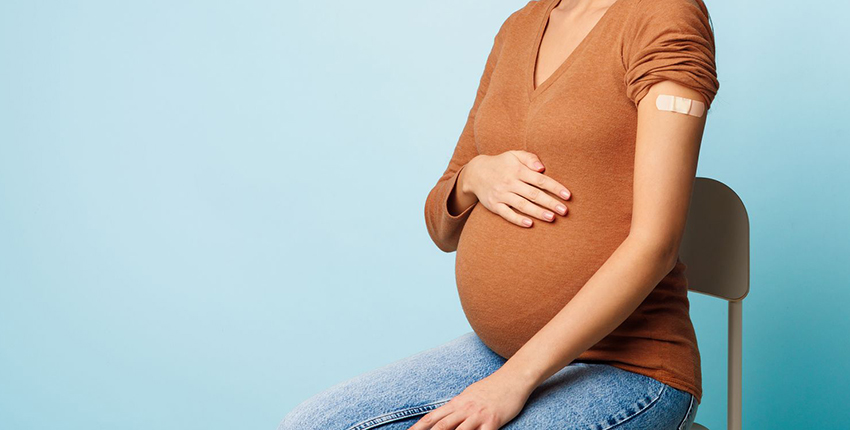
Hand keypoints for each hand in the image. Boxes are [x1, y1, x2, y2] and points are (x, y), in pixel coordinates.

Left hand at [408, 370, 532, 429]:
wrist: (513, 378)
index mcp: (457, 403)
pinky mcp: (493, 421)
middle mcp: (465, 409)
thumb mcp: (470, 394)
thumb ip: (457, 406)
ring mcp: (478, 415)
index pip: (433, 416)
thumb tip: (445, 414)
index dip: (418, 426)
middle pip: (442, 425)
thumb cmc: (492, 387)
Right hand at [464, 150, 570, 227]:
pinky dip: (518, 219)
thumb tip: (542, 168)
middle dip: (550, 203)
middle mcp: (510, 182)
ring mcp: (501, 195)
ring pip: (522, 205)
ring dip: (538, 212)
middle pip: (534, 194)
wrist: (475, 173)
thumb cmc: (501, 164)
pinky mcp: (494, 205)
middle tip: (565, 211)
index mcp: (518, 170)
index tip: (567, 196)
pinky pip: (507, 214)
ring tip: (552, 218)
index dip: (555, 188)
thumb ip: (529, 158)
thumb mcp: (514, 155)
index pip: (540, 180)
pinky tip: (530, 224)